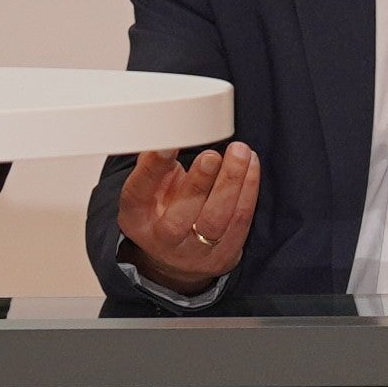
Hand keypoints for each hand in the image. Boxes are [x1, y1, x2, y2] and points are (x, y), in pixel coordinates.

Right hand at [113, 144, 262, 295]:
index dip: (152, 168)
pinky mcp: (224, 253)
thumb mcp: (149, 187)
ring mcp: (195, 251)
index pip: (138, 192)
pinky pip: (240, 221)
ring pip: (215, 220)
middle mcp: (162, 238)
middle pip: (179, 217)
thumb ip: (156, 161)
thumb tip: (167, 130)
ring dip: (231, 183)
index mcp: (136, 217)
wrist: (179, 256)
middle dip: (198, 184)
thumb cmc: (164, 209)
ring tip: (239, 153)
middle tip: (211, 156)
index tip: (169, 145)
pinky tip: (250, 166)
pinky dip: (248, 190)